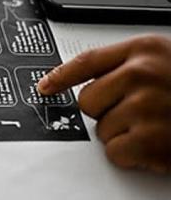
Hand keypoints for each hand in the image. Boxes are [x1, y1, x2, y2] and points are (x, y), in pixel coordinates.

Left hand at [37, 34, 170, 173]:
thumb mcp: (168, 61)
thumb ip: (130, 64)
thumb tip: (91, 81)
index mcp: (144, 49)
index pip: (87, 61)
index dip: (61, 76)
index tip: (45, 87)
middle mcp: (142, 73)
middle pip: (88, 100)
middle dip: (108, 111)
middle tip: (140, 112)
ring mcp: (146, 105)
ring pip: (101, 128)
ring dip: (124, 134)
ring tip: (156, 126)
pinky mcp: (150, 138)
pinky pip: (114, 151)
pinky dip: (131, 155)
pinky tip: (155, 144)